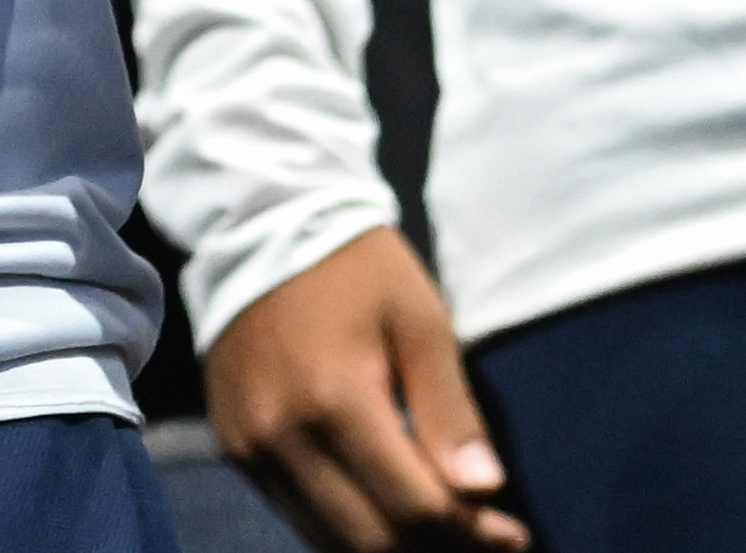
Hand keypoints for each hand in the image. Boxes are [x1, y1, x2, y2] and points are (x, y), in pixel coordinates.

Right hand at [204, 229, 530, 551]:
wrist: (260, 225)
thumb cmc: (358, 267)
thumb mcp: (420, 319)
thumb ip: (450, 410)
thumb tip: (484, 491)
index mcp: (335, 398)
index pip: (414, 506)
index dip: (472, 534)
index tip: (512, 535)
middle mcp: (282, 436)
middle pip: (372, 539)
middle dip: (437, 548)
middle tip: (482, 538)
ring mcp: (250, 447)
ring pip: (330, 540)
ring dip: (391, 545)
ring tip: (439, 528)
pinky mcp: (234, 448)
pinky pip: (297, 514)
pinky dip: (347, 526)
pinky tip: (384, 507)